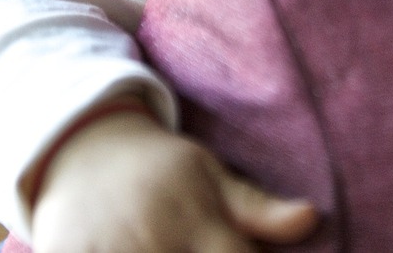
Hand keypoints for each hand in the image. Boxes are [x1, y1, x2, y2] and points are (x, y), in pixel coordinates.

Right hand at [29, 110, 316, 252]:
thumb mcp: (212, 178)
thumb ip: (261, 210)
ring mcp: (108, 251)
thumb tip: (311, 218)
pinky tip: (130, 248)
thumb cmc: (161, 172)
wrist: (82, 150)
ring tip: (164, 245)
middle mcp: (153, 240)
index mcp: (197, 221)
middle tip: (191, 244)